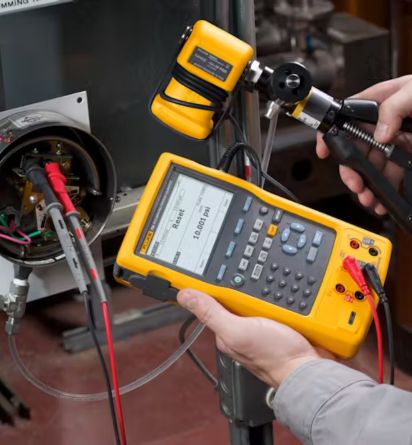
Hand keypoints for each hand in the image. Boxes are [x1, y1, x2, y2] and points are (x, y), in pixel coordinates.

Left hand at [177, 289, 319, 387]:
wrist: (310, 370)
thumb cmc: (274, 357)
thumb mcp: (238, 331)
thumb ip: (212, 314)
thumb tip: (184, 296)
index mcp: (225, 330)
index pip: (213, 300)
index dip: (212, 284)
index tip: (215, 268)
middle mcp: (240, 326)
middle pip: (236, 295)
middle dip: (242, 285)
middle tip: (250, 277)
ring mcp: (260, 323)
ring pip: (255, 297)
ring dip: (261, 289)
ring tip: (268, 283)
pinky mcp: (278, 321)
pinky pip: (274, 301)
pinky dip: (276, 296)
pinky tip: (279, 294)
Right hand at [316, 75, 411, 214]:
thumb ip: (393, 108)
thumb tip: (380, 133)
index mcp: (379, 102)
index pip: (344, 117)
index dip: (330, 134)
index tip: (324, 151)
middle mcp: (383, 122)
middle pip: (356, 149)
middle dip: (352, 171)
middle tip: (356, 185)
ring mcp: (395, 139)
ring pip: (372, 165)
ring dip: (368, 184)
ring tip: (370, 198)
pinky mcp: (407, 153)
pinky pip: (392, 172)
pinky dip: (386, 187)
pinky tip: (385, 197)